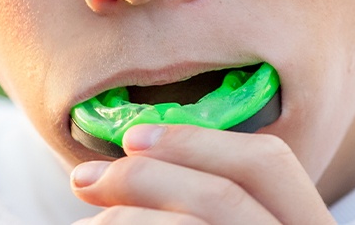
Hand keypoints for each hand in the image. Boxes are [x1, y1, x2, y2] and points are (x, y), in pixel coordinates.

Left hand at [70, 124, 335, 223]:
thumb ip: (207, 198)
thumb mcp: (231, 217)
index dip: (197, 141)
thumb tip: (138, 155)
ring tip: (88, 223)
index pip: (268, 163)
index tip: (132, 138)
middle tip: (85, 179)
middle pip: (223, 194)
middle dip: (144, 176)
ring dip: (125, 216)